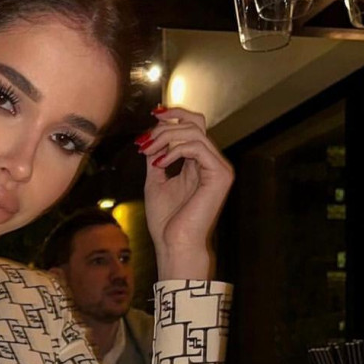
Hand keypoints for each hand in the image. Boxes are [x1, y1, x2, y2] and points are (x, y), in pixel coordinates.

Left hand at [138, 106, 233, 280]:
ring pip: (194, 132)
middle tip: (144, 141)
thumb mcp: (156, 182)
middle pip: (196, 122)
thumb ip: (157, 157)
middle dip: (166, 125)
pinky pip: (197, 147)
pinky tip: (159, 164)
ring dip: (166, 138)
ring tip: (148, 153)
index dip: (172, 117)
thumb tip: (150, 135)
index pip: (193, 126)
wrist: (174, 246)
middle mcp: (213, 162)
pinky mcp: (220, 175)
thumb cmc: (166, 222)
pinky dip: (174, 150)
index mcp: (200, 163)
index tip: (148, 124)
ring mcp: (220, 168)